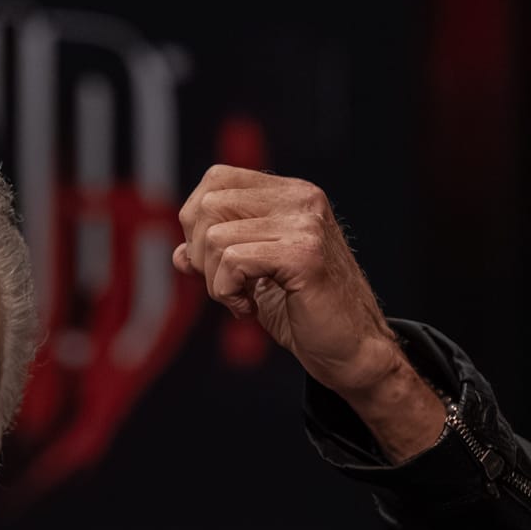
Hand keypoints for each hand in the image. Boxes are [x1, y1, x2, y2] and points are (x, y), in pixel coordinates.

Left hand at [172, 165, 444, 456]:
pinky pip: (233, 260)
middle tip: (226, 286)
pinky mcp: (304, 255)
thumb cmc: (304, 312)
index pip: (217, 179)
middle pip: (209, 204)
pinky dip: (227, 291)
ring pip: (215, 237)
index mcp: (291, 194)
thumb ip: (217, 256)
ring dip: (215, 280)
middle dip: (200, 253)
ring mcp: (306, 224)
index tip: (214, 261)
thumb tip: (179, 253)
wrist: (352, 351)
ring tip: (242, 300)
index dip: (197, 221)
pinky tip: (247, 309)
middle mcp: (302, 199)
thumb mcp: (252, 276)